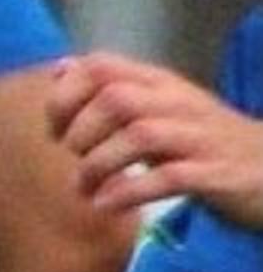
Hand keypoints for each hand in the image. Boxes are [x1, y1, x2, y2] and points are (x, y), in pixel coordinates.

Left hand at [46, 48, 262, 230]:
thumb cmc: (203, 143)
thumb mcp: (156, 111)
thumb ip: (112, 92)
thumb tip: (61, 69)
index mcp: (161, 85)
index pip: (101, 66)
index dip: (65, 95)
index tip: (55, 130)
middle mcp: (180, 104)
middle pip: (116, 99)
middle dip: (80, 132)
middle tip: (73, 161)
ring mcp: (201, 138)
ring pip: (140, 135)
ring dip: (99, 164)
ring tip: (85, 188)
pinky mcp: (217, 174)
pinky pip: (169, 177)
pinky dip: (129, 192)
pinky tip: (106, 205)